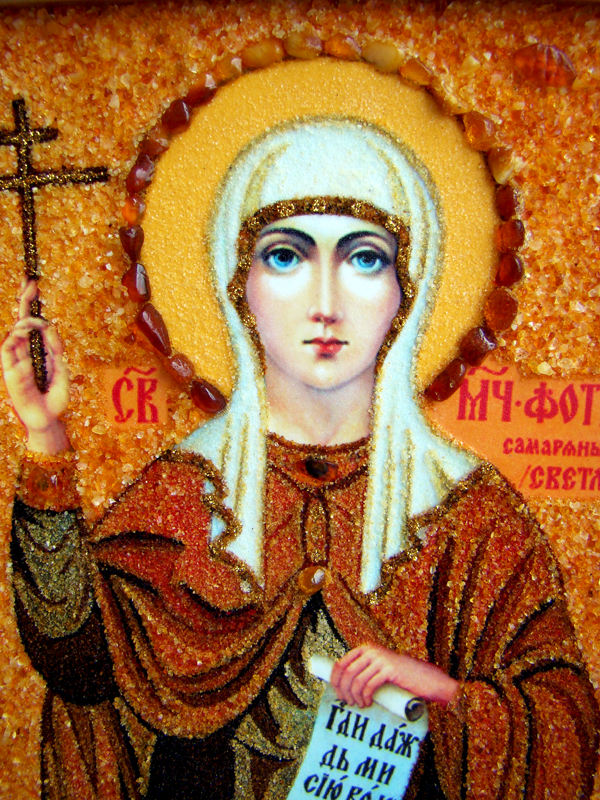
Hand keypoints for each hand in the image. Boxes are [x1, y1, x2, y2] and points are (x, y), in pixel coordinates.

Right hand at [1, 280, 70, 453]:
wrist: (48, 418)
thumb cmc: (55, 396)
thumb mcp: (62, 367)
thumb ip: (55, 347)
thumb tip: (49, 326)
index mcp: (39, 348)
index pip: (33, 321)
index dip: (30, 302)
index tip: (34, 283)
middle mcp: (25, 350)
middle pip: (20, 319)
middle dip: (24, 299)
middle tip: (31, 283)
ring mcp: (15, 359)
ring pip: (14, 331)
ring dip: (25, 321)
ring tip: (35, 322)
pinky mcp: (9, 370)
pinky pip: (7, 348)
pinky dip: (15, 337)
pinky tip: (26, 333)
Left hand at [331, 645, 458, 708]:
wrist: (425, 678)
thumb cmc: (399, 677)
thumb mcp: (378, 668)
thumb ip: (364, 669)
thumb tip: (341, 684)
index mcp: (365, 649)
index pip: (341, 663)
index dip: (335, 680)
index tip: (337, 694)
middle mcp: (371, 650)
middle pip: (347, 672)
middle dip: (344, 690)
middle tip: (348, 703)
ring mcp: (380, 659)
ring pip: (357, 680)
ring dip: (354, 696)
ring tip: (359, 705)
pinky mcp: (389, 670)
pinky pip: (369, 685)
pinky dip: (365, 697)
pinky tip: (367, 703)